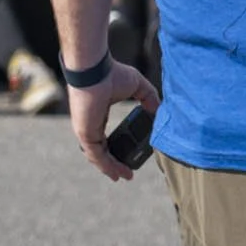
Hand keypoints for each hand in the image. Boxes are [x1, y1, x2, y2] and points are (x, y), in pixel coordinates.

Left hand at [68, 60, 161, 180]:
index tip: (128, 157)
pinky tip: (117, 174)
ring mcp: (86, 131)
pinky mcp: (85, 134)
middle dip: (113, 164)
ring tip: (124, 176)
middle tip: (127, 172)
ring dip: (111, 168)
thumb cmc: (111, 73)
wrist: (95, 69)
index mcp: (99, 115)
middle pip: (101, 151)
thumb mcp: (138, 87)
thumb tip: (159, 111)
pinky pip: (97, 156)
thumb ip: (149, 98)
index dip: (114, 150)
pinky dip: (107, 166)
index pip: (105, 138)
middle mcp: (90, 125)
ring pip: (98, 157)